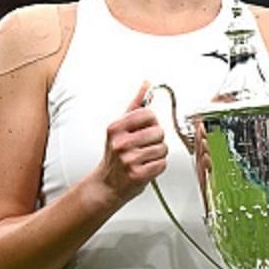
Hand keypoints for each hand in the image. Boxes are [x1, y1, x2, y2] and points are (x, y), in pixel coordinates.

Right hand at [96, 81, 167, 205]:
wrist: (106, 185)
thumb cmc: (115, 155)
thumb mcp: (121, 127)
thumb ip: (136, 105)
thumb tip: (146, 84)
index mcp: (116, 128)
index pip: (149, 114)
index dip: (152, 123)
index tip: (145, 130)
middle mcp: (120, 143)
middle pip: (159, 132)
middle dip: (156, 140)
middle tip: (144, 147)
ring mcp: (128, 159)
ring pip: (163, 149)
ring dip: (158, 155)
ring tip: (144, 159)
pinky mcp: (136, 175)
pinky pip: (162, 164)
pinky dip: (158, 167)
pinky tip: (146, 168)